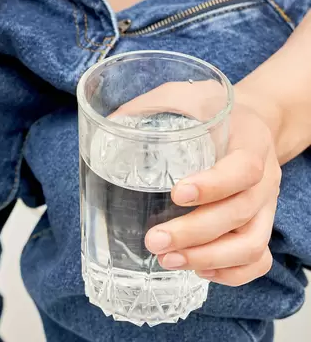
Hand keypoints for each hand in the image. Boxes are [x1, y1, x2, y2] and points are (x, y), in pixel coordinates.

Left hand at [130, 86, 281, 286]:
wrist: (248, 121)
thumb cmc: (209, 110)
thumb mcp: (183, 95)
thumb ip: (150, 107)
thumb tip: (103, 128)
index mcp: (249, 142)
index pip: (243, 168)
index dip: (213, 185)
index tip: (176, 194)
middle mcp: (264, 179)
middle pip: (240, 213)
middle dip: (195, 233)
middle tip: (154, 240)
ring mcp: (264, 206)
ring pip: (251, 244)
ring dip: (209, 258)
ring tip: (168, 261)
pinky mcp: (258, 224)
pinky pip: (258, 258)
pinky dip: (232, 273)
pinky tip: (198, 271)